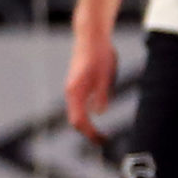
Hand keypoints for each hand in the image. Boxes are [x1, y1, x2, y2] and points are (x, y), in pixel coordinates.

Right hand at [65, 29, 117, 143]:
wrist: (91, 37)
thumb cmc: (99, 54)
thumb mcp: (105, 75)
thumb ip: (101, 95)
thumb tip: (98, 114)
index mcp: (76, 92)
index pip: (79, 120)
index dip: (90, 133)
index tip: (102, 141)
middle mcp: (71, 92)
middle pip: (76, 120)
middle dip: (88, 133)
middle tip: (103, 140)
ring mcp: (73, 88)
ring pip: (76, 113)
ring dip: (87, 125)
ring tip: (100, 134)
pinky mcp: (77, 84)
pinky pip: (79, 105)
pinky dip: (86, 115)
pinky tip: (96, 117)